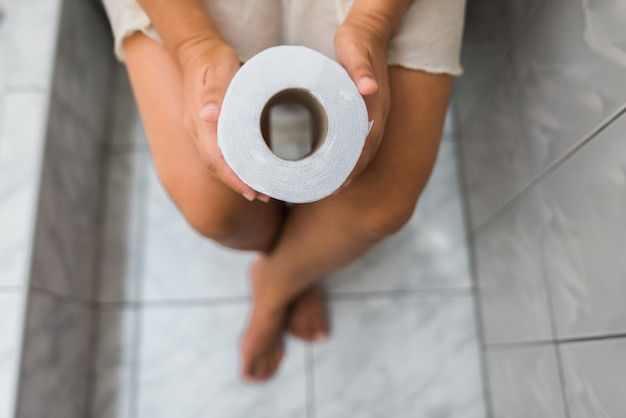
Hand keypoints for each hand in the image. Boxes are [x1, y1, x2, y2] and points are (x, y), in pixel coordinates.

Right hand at [177, 38, 268, 201]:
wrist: (196, 50)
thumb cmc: (211, 58)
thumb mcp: (218, 69)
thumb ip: (214, 92)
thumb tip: (209, 116)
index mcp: (200, 121)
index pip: (215, 159)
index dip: (233, 179)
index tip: (250, 192)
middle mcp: (197, 130)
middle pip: (216, 167)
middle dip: (238, 184)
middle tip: (263, 196)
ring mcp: (200, 130)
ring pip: (216, 162)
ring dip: (236, 178)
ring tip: (260, 189)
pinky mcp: (206, 127)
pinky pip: (218, 152)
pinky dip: (232, 165)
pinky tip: (247, 169)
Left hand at [334, 14, 391, 187]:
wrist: (370, 28)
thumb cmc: (357, 39)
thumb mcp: (354, 51)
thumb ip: (361, 69)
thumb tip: (368, 89)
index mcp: (375, 103)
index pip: (368, 142)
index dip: (356, 164)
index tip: (342, 181)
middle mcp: (378, 110)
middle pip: (368, 149)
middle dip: (353, 172)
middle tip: (333, 189)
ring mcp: (375, 109)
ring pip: (366, 144)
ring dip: (354, 164)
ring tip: (336, 181)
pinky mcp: (368, 106)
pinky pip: (362, 134)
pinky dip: (353, 150)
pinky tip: (341, 157)